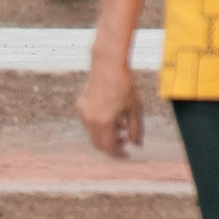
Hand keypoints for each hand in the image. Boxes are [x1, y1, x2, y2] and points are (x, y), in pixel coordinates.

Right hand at [77, 41, 143, 158]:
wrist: (108, 65)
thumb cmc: (125, 84)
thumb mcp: (135, 108)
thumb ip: (136, 129)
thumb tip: (138, 145)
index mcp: (104, 122)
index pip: (109, 147)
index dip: (118, 153)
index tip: (127, 154)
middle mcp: (90, 120)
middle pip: (99, 143)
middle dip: (112, 145)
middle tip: (125, 141)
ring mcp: (83, 113)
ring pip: (93, 133)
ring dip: (106, 134)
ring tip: (121, 125)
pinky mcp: (80, 105)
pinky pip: (89, 122)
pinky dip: (100, 124)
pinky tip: (112, 115)